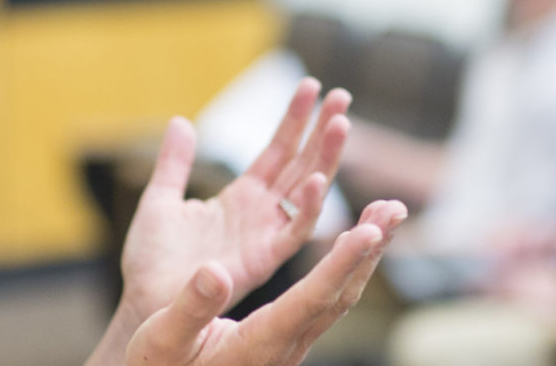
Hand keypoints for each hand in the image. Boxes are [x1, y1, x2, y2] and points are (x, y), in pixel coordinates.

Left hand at [118, 79, 354, 321]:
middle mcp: (259, 214)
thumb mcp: (160, 200)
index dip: (294, 120)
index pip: (276, 151)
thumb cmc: (151, 260)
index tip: (311, 86)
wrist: (144, 299)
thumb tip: (179, 122)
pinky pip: (293, 233)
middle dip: (322, 131)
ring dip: (326, 159)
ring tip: (340, 124)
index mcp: (240, 198)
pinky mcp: (262, 261)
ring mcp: (264, 236)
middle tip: (342, 96)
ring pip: (306, 193)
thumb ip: (174, 163)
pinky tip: (317, 179)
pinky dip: (308, 208)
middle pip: (300, 165)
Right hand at [123, 201, 407, 364]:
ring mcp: (289, 344)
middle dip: (369, 250)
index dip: (341, 264)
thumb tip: (215, 271)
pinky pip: (325, 298)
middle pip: (339, 294)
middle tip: (394, 208)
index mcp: (258, 343)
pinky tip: (350, 245)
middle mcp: (284, 346)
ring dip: (363, 255)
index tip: (369, 232)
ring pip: (338, 296)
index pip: (312, 299)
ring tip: (384, 215)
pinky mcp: (285, 338)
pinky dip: (344, 265)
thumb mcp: (161, 339)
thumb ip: (190, 308)